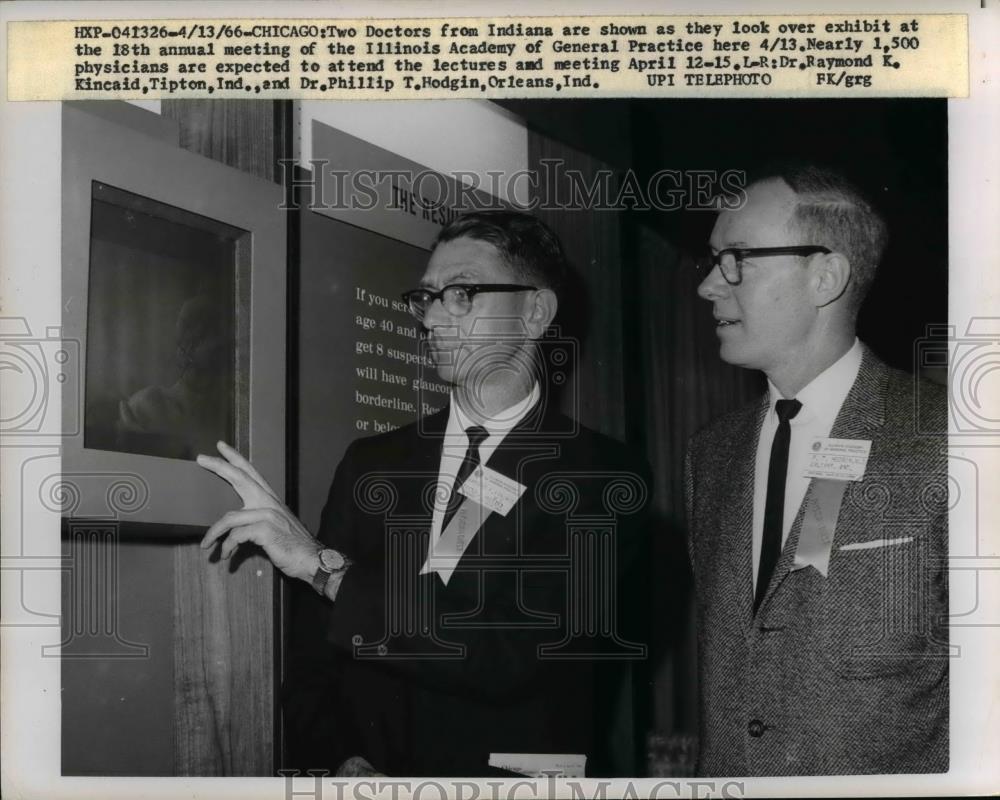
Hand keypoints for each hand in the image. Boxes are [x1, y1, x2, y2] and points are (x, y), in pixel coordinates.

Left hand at [197, 441, 319, 582]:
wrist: (311, 559)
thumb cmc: (292, 546)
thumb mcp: (275, 527)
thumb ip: (256, 521)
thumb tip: (235, 528)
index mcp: (271, 500)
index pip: (251, 473)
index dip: (236, 458)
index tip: (221, 447)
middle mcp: (269, 503)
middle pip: (240, 478)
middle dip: (220, 466)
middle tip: (201, 458)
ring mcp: (267, 514)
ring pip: (230, 517)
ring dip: (214, 533)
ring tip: (206, 545)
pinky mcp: (265, 529)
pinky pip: (235, 535)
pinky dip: (227, 546)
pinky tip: (226, 555)